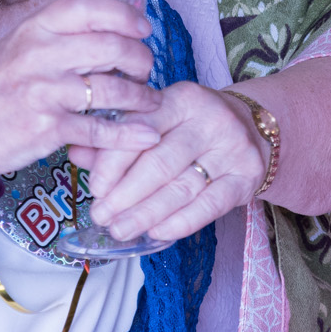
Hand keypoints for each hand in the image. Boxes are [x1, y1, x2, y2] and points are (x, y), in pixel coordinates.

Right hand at [0, 0, 162, 179]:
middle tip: (145, 69)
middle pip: (111, 46)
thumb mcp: (17, 51)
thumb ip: (57, 40)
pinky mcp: (48, 128)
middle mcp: (39, 54)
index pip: (89, 7)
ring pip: (113, 88)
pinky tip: (146, 134)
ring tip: (149, 101)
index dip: (124, 15)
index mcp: (33, 30)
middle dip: (140, 58)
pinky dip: (130, 134)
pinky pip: (101, 130)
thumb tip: (109, 34)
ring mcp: (44, 91)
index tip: (143, 28)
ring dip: (141, 96)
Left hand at [70, 83, 266, 242]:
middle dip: (125, 195)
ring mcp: (232, 149)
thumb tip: (75, 150)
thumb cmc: (193, 126)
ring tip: (120, 229)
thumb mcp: (158, 120)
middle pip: (160, 163)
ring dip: (146, 214)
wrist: (255, 128)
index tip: (95, 188)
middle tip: (101, 216)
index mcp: (183, 98)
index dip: (114, 162)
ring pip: (181, 188)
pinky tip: (155, 233)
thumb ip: (117, 135)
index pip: (141, 129)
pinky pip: (208, 206)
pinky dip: (178, 223)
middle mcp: (210, 119)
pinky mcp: (246, 177)